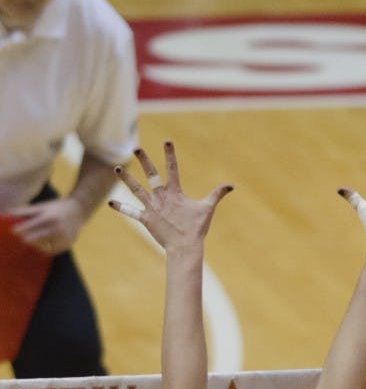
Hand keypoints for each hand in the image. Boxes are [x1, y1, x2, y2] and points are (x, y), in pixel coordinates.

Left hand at [8, 197, 84, 254]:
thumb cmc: (57, 207)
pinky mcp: (68, 244)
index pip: (31, 226)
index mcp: (50, 217)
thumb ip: (26, 211)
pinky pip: (52, 250)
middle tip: (21, 238)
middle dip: (26, 238)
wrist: (79, 210)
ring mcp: (64, 237)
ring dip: (36, 244)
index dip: (20, 230)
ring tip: (32, 240)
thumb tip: (8, 212)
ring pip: (43, 246)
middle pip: (35, 238)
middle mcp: (58, 228)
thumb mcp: (43, 206)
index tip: (13, 231)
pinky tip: (42, 244)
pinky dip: (45, 248)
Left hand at [108, 141, 232, 250]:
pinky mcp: (146, 219)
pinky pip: (132, 212)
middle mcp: (161, 197)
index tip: (167, 141)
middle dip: (144, 160)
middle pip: (151, 174)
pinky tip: (111, 203)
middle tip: (136, 148)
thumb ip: (217, 194)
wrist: (185, 247)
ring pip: (137, 190)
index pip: (172, 169)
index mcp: (175, 193)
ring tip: (117, 168)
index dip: (170, 154)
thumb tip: (231, 185)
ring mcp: (152, 208)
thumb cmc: (196, 228)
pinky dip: (121, 208)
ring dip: (126, 178)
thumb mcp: (208, 208)